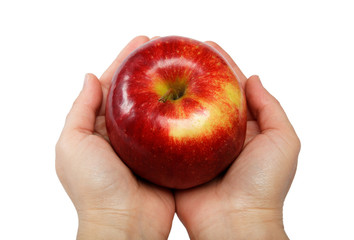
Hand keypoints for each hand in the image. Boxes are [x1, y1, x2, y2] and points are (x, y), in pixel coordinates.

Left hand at [56, 36, 174, 239]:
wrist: (124, 225)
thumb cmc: (93, 187)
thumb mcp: (72, 144)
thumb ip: (80, 110)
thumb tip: (89, 77)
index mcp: (99, 128)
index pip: (111, 87)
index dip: (124, 63)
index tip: (142, 44)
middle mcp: (123, 134)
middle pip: (137, 94)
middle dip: (149, 71)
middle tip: (165, 50)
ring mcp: (146, 145)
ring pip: (158, 109)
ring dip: (168, 89)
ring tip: (183, 67)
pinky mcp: (166, 157)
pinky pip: (175, 130)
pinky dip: (182, 114)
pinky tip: (194, 97)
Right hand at [175, 42, 300, 239]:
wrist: (235, 224)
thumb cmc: (264, 185)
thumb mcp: (283, 141)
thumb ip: (270, 107)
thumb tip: (253, 79)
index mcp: (244, 128)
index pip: (232, 88)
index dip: (222, 66)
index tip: (207, 47)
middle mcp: (219, 135)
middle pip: (205, 96)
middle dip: (194, 74)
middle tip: (179, 54)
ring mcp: (196, 147)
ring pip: (184, 113)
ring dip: (175, 92)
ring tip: (161, 70)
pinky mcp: (177, 161)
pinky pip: (166, 136)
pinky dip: (159, 119)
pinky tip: (149, 100)